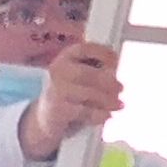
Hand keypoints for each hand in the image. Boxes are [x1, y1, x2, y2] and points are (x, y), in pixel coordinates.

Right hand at [17, 43, 123, 159]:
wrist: (46, 117)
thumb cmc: (69, 92)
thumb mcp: (81, 76)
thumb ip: (97, 71)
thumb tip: (115, 74)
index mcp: (66, 57)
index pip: (85, 49)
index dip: (102, 53)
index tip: (115, 61)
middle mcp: (58, 70)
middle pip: (88, 74)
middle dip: (108, 82)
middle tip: (121, 88)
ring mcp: (56, 90)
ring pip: (88, 94)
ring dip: (107, 100)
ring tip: (119, 105)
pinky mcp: (58, 110)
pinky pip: (84, 111)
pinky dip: (99, 114)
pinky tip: (108, 116)